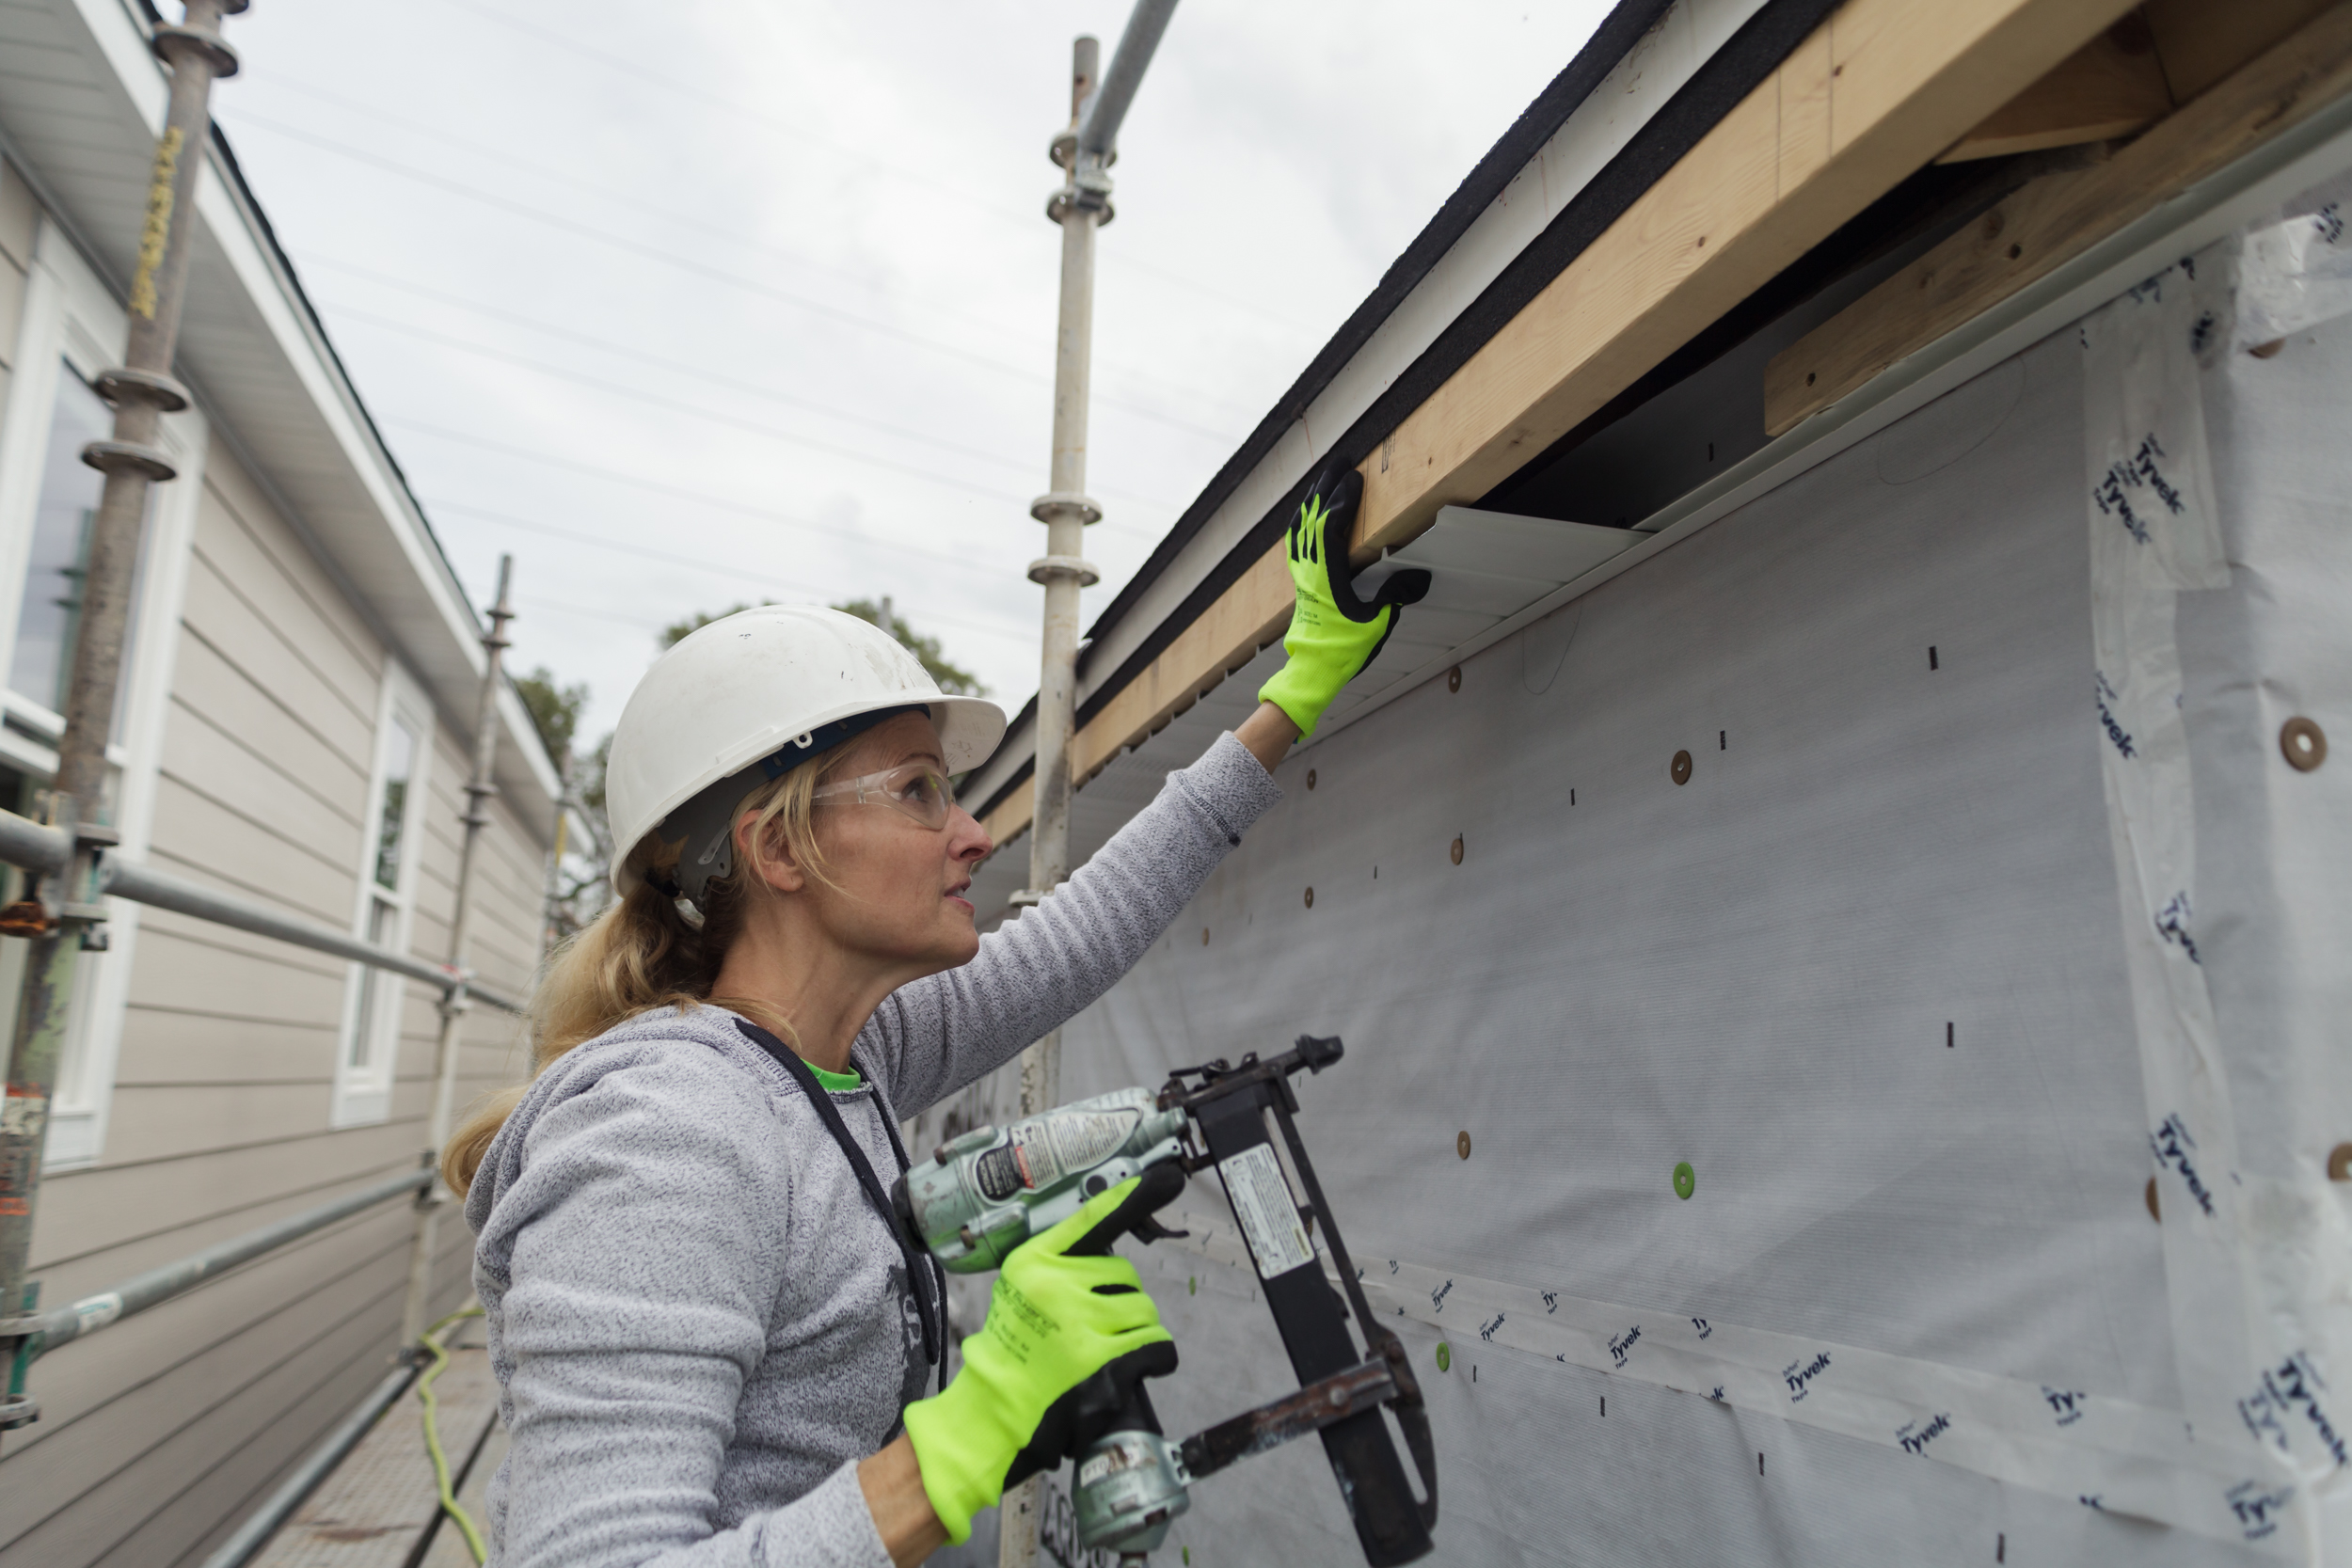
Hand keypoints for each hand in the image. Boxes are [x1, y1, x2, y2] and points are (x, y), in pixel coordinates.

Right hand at [901, 1179, 1173, 1543]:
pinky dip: (1157, 1355)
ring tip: (1112, 1350)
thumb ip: (1054, 1268)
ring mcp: (1081, 1323)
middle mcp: (1058, 1287)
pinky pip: (1155, 1344)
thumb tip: (1103, 1255)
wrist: (994, 1411)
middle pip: (1126, 1276)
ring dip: (1137, 1330)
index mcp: (1034, 1264)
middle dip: (1122, 1301)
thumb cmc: (1010, 1352)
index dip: (1128, 1198)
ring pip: (1143, 1310)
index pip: (1089, 1220)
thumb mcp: (1017, 1292)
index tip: (1163, 1176)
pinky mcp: (1103, 1361)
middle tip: (1099, 1327)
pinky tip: (1141, 1365)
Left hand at [1257, 457, 1430, 737]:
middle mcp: (1310, 571)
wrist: (1313, 669)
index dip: (1342, 499)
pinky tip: (1305, 512)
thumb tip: (1419, 577)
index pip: (1332, 528)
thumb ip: (1395, 596)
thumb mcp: (1376, 624)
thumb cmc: (1344, 649)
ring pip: (1301, 526)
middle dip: (1326, 486)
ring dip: (1312, 499)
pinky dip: (1301, 520)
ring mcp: (1302, 575)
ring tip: (1323, 477)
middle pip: (1313, 518)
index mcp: (1328, 577)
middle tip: (1339, 461)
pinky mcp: (1300, 581)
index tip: (1354, 477)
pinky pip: (1296, 541)